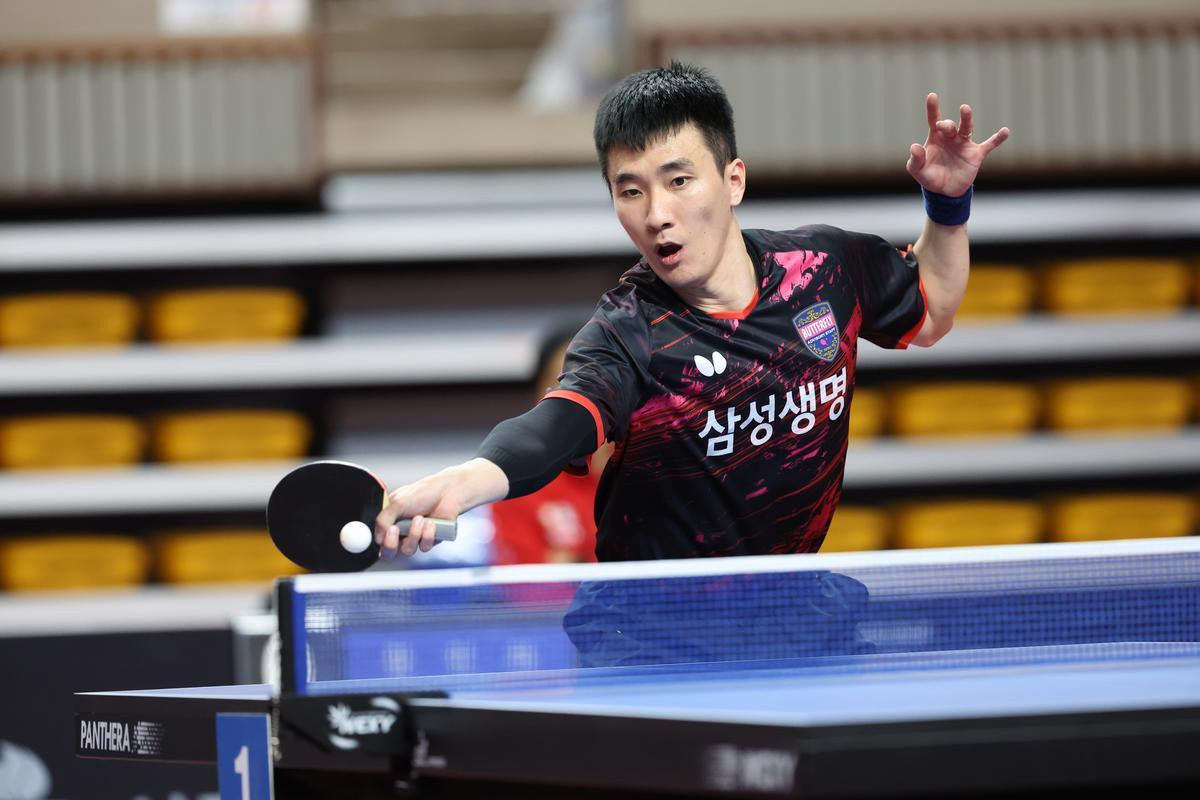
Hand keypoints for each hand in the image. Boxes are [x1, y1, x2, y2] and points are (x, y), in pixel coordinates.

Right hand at [375, 458, 507, 558]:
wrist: (448, 492)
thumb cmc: (423, 493)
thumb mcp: (397, 502)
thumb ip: (383, 519)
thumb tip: (377, 537)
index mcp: (389, 521)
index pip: (377, 540)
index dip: (380, 541)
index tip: (388, 531)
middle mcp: (400, 532)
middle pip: (389, 552)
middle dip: (392, 545)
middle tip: (396, 531)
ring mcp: (414, 537)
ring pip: (407, 550)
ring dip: (413, 534)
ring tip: (420, 518)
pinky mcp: (429, 541)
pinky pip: (424, 547)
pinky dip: (427, 535)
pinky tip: (432, 522)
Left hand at [907, 93, 1008, 196]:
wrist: (945, 192)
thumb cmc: (930, 177)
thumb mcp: (917, 170)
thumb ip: (915, 159)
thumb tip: (914, 146)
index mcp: (936, 138)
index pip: (934, 119)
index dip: (932, 108)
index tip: (932, 96)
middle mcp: (951, 137)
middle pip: (950, 125)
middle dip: (946, 124)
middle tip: (942, 126)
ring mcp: (964, 144)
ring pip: (967, 128)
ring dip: (966, 118)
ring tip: (964, 108)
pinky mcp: (976, 154)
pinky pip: (989, 144)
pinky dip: (997, 139)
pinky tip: (1005, 131)